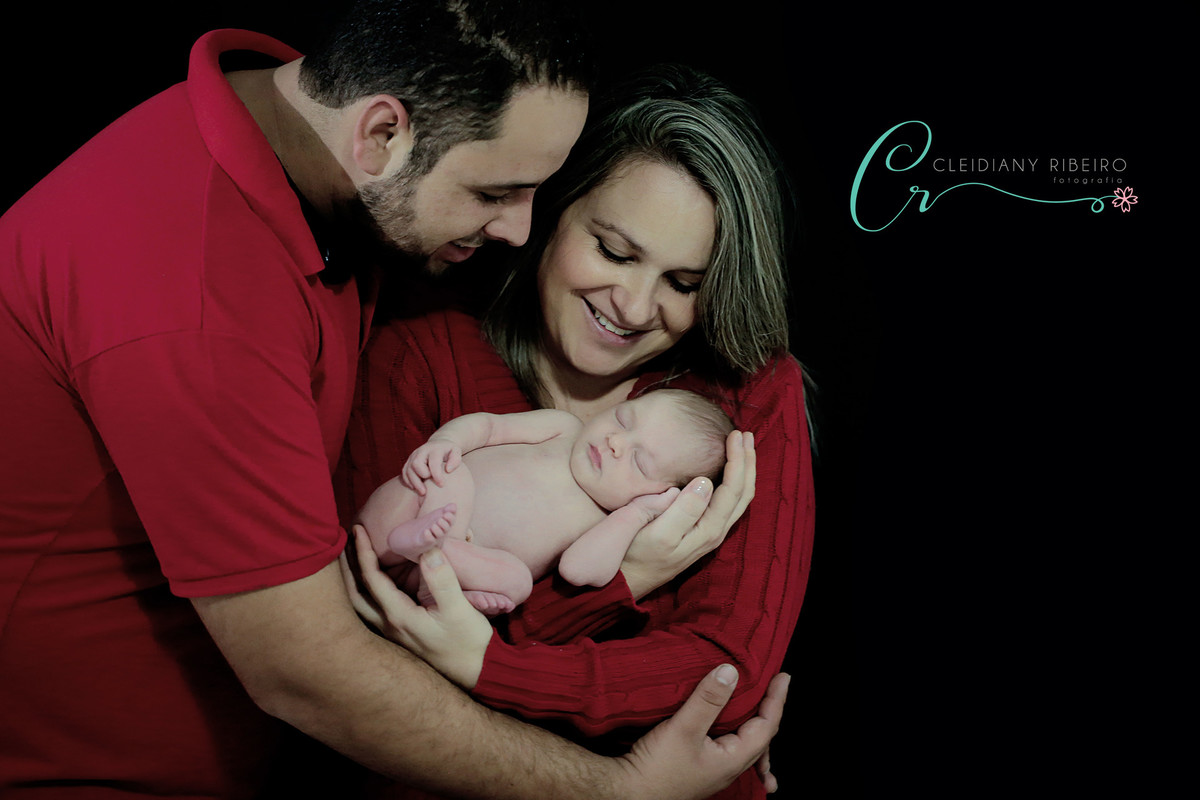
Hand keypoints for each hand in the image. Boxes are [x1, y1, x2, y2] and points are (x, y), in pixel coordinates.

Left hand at [339, 525, 491, 688]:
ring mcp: (393, 634)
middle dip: (346, 567)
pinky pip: (373, 611)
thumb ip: (442, 579)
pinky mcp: (402, 636)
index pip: (371, 580)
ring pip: (361, 605)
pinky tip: (374, 585)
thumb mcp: (459, 609)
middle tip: (342, 542)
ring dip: (353, 581)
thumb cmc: (468, 643)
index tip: (357, 529)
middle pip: (354, 595)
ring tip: (352, 560)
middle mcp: (389, 627)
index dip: (363, 552)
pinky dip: (366, 592)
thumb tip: (427, 550)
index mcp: (398, 617)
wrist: (476, 673)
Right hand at [401, 439, 461, 495]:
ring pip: (408, 469)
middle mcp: (421, 451)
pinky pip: (404, 472)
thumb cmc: (448, 451)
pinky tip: (415, 488)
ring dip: (414, 483)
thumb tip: (448, 470)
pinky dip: (408, 481)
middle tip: (430, 487)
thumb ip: (455, 459)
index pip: (433, 462)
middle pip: (416, 464)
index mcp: (434, 449)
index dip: (437, 475)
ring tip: (423, 493)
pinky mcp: (408, 462)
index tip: (442, 485)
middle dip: (422, 477)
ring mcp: (413, 456)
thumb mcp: (456, 451)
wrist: (438, 444)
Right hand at [615, 666, 789, 798]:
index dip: (776, 700)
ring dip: (754, 723)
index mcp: (732, 759)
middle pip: (761, 737)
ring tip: (760, 708)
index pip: (767, 726)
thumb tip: (731, 672)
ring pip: (744, 743)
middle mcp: (727, 767)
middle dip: (770, 711)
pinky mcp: (698, 767)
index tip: (782, 677)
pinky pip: (727, 746)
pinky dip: (735, 733)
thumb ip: (708, 699)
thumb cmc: (656, 768)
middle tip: (773, 686)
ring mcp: (713, 769)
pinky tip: (728, 732)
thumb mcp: (684, 728)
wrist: (626, 793)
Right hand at [621, 430, 755, 598]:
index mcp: (709, 529)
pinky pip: (727, 504)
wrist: (626, 580)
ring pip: (738, 499)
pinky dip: (733, 482)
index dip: (738, 460)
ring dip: (743, 471)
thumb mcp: (658, 533)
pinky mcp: (701, 532)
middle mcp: (715, 532)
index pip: (733, 489)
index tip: (735, 435)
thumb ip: (684, 510)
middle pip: (743, 493)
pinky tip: (727, 471)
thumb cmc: (636, 553)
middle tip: (746, 434)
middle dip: (747, 461)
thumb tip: (705, 482)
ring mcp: (710, 533)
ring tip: (743, 447)